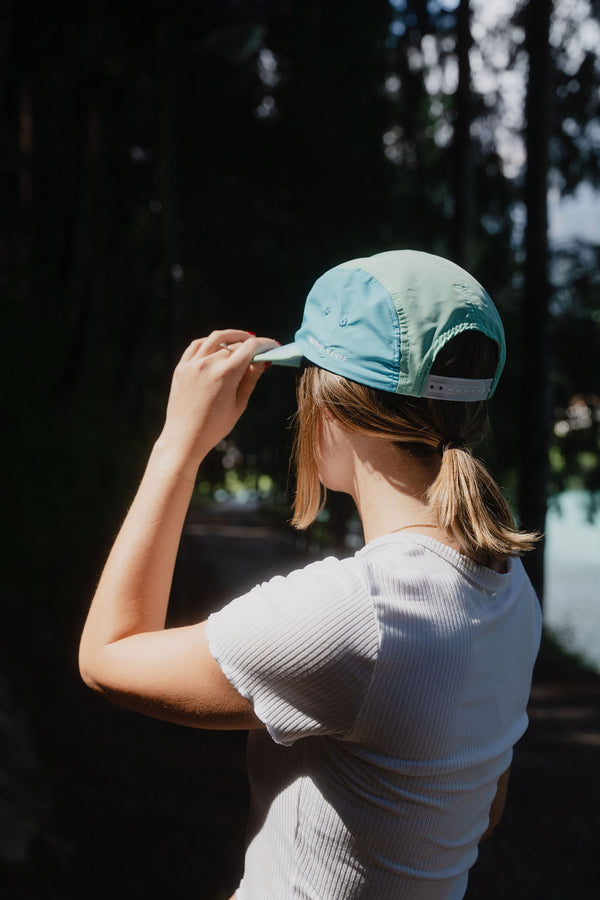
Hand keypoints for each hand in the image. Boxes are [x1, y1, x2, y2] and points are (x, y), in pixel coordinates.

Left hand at [155, 329, 278, 479]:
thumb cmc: (216, 426)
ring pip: (216, 339)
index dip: (265, 344)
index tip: (274, 346)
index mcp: (225, 374)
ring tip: (243, 339)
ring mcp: (192, 364)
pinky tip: (220, 345)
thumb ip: (251, 378)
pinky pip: (197, 345)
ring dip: (232, 336)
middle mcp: (207, 364)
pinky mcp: (181, 367)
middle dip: (250, 345)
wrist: (185, 438)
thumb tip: (263, 360)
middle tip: (261, 350)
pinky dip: (211, 342)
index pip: (250, 348)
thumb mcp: (239, 404)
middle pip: (235, 344)